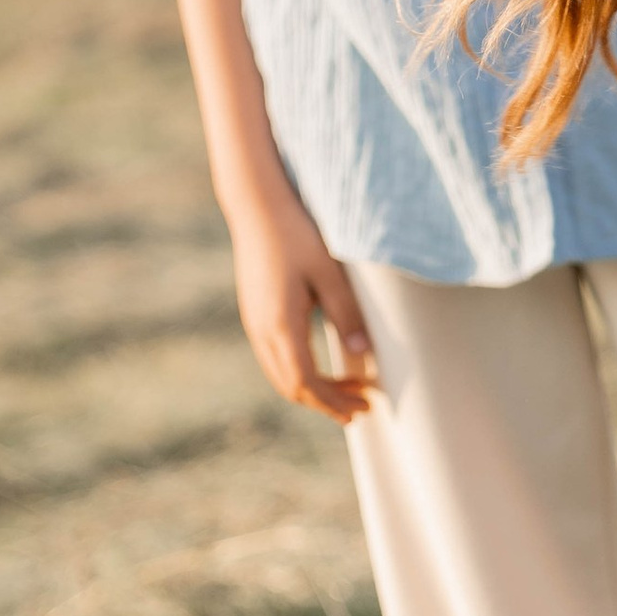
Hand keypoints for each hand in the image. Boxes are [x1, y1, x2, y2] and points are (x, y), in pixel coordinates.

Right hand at [227, 191, 378, 423]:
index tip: (363, 407)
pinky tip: (321, 365)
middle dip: (327, 403)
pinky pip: (274, 359)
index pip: (306, 383)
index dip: (334, 401)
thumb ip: (345, 312)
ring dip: (312, 390)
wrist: (256, 208)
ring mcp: (253, 323)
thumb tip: (362, 353)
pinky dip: (299, 373)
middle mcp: (261, 331)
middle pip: (291, 387)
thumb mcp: (329, 271)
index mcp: (280, 324)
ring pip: (280, 375)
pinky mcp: (254, 314)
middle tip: (362, 406)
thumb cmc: (296, 234)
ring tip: (346, 390)